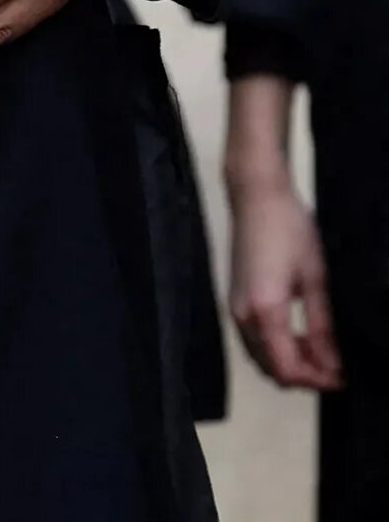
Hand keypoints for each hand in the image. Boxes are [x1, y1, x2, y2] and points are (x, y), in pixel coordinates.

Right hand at [231, 176, 342, 390]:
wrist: (257, 198)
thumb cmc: (288, 229)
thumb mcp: (316, 280)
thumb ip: (322, 328)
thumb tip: (333, 364)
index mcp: (265, 310)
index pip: (287, 367)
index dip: (317, 381)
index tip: (343, 380)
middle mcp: (243, 314)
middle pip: (271, 368)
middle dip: (304, 377)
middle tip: (337, 370)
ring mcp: (236, 307)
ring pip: (261, 357)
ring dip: (290, 363)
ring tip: (323, 354)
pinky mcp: (236, 299)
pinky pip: (254, 340)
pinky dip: (276, 349)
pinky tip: (300, 338)